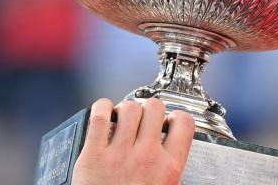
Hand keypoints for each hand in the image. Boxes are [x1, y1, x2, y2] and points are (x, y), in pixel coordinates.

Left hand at [72, 98, 194, 184]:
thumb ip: (171, 169)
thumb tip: (174, 152)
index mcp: (169, 168)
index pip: (184, 123)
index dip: (176, 117)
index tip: (168, 121)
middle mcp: (147, 156)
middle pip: (155, 108)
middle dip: (149, 110)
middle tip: (143, 120)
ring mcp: (119, 154)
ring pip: (129, 108)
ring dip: (126, 110)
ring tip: (122, 119)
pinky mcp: (93, 155)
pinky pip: (99, 115)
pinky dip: (101, 107)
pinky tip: (103, 112)